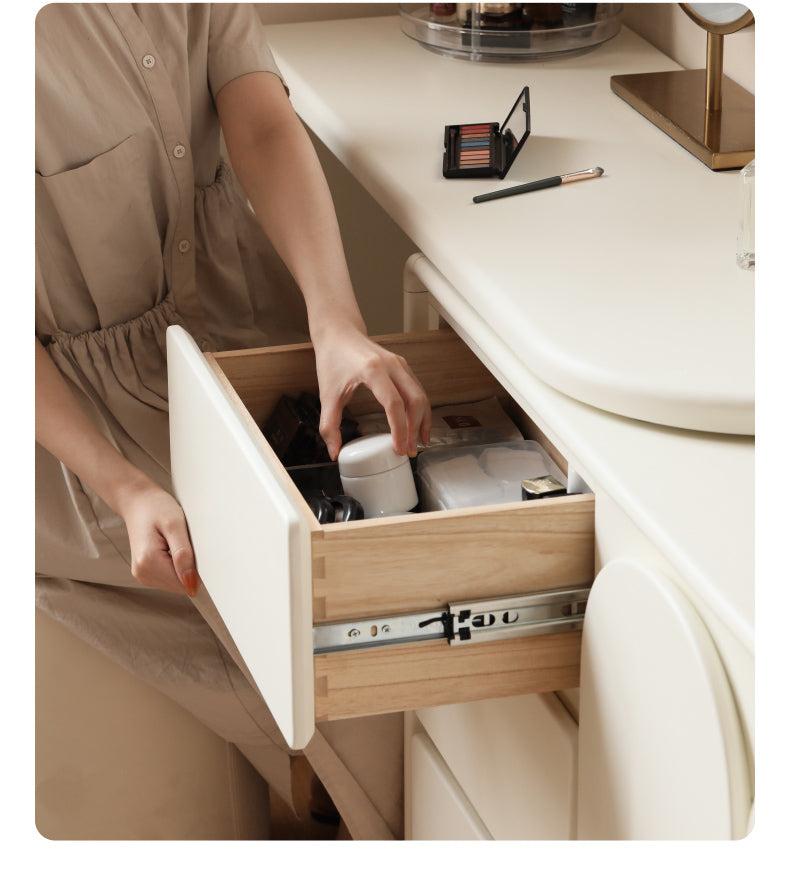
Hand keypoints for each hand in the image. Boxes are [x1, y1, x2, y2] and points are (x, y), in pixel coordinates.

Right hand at [116, 479, 200, 597]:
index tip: (197, 552)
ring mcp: (142, 574)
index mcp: (148, 561)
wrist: (138, 502)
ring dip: (182, 567)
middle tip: (184, 543)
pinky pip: (169, 578)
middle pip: (180, 586)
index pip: (183, 584)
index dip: (197, 571)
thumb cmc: (156, 508)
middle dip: (189, 569)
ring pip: (176, 584)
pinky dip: (176, 567)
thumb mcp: (175, 524)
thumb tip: (191, 582)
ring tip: (175, 544)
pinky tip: (172, 549)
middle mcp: (142, 572)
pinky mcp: (145, 573)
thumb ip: (183, 554)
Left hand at [312, 324, 431, 460]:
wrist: (338, 332)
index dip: (399, 429)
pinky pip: (418, 390)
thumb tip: (333, 452)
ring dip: (422, 420)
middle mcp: (391, 365)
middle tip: (409, 451)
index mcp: (372, 370)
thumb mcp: (327, 394)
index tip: (398, 448)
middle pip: (415, 400)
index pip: (394, 404)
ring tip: (418, 442)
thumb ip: (329, 425)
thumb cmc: (333, 358)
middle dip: (415, 429)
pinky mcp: (402, 366)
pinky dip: (420, 410)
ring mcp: (400, 364)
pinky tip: (417, 425)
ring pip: (421, 395)